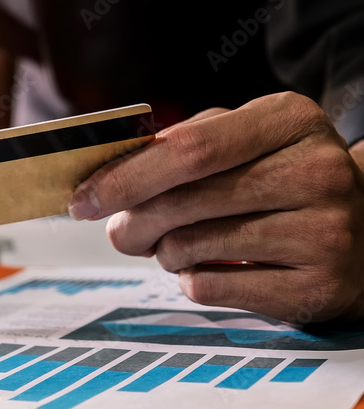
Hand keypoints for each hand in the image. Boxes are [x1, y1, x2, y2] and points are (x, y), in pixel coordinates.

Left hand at [68, 92, 363, 323]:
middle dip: (132, 222)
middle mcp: (317, 171)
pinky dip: (192, 280)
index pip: (190, 149)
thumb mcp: (245, 140)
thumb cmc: (279, 179)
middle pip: (184, 201)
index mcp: (290, 120)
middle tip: (119, 233)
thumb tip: (104, 180)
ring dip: (165, 251)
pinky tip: (211, 267)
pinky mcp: (318, 287)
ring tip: (178, 244)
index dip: (125, 177)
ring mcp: (325, 232)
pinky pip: (212, 288)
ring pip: (191, 248)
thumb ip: (180, 146)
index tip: (83, 200)